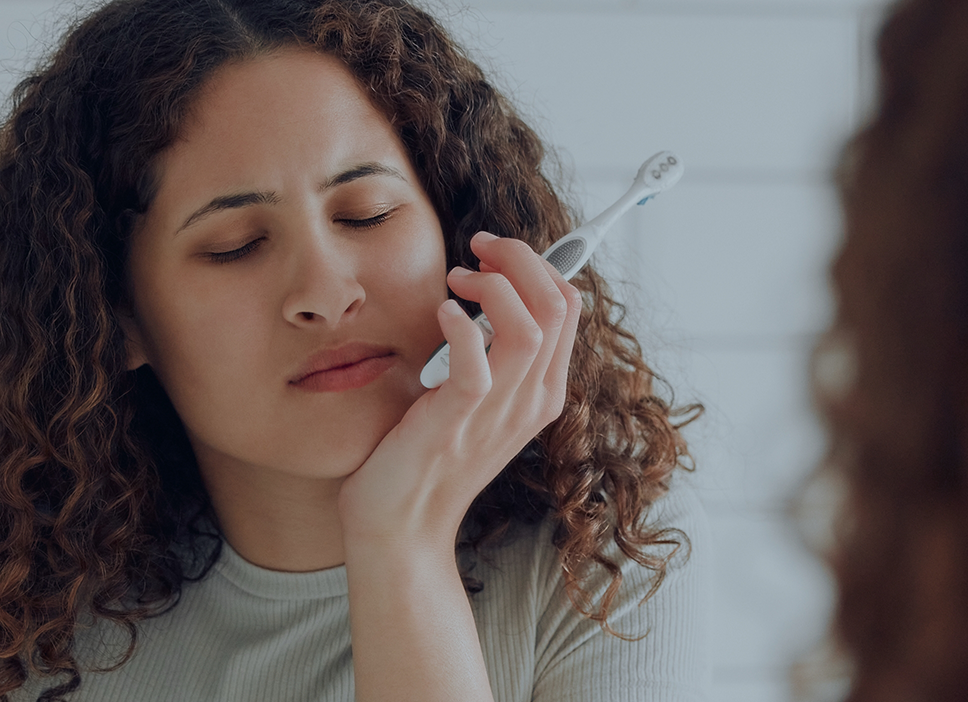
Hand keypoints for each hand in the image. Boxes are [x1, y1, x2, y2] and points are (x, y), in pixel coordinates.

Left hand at [338, 230, 583, 545]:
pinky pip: (477, 364)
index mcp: (542, 391)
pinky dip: (460, 325)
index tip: (491, 256)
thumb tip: (486, 290)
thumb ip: (492, 354)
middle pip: (558, 305)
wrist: (400, 526)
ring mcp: (499, 413)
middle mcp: (532, 401)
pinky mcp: (458, 422)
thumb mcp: (476, 399)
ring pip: (531, 326)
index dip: (535, 264)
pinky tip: (441, 312)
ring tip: (457, 281)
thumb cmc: (427, 455)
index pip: (567, 307)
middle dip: (521, 258)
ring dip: (495, 286)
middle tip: (477, 250)